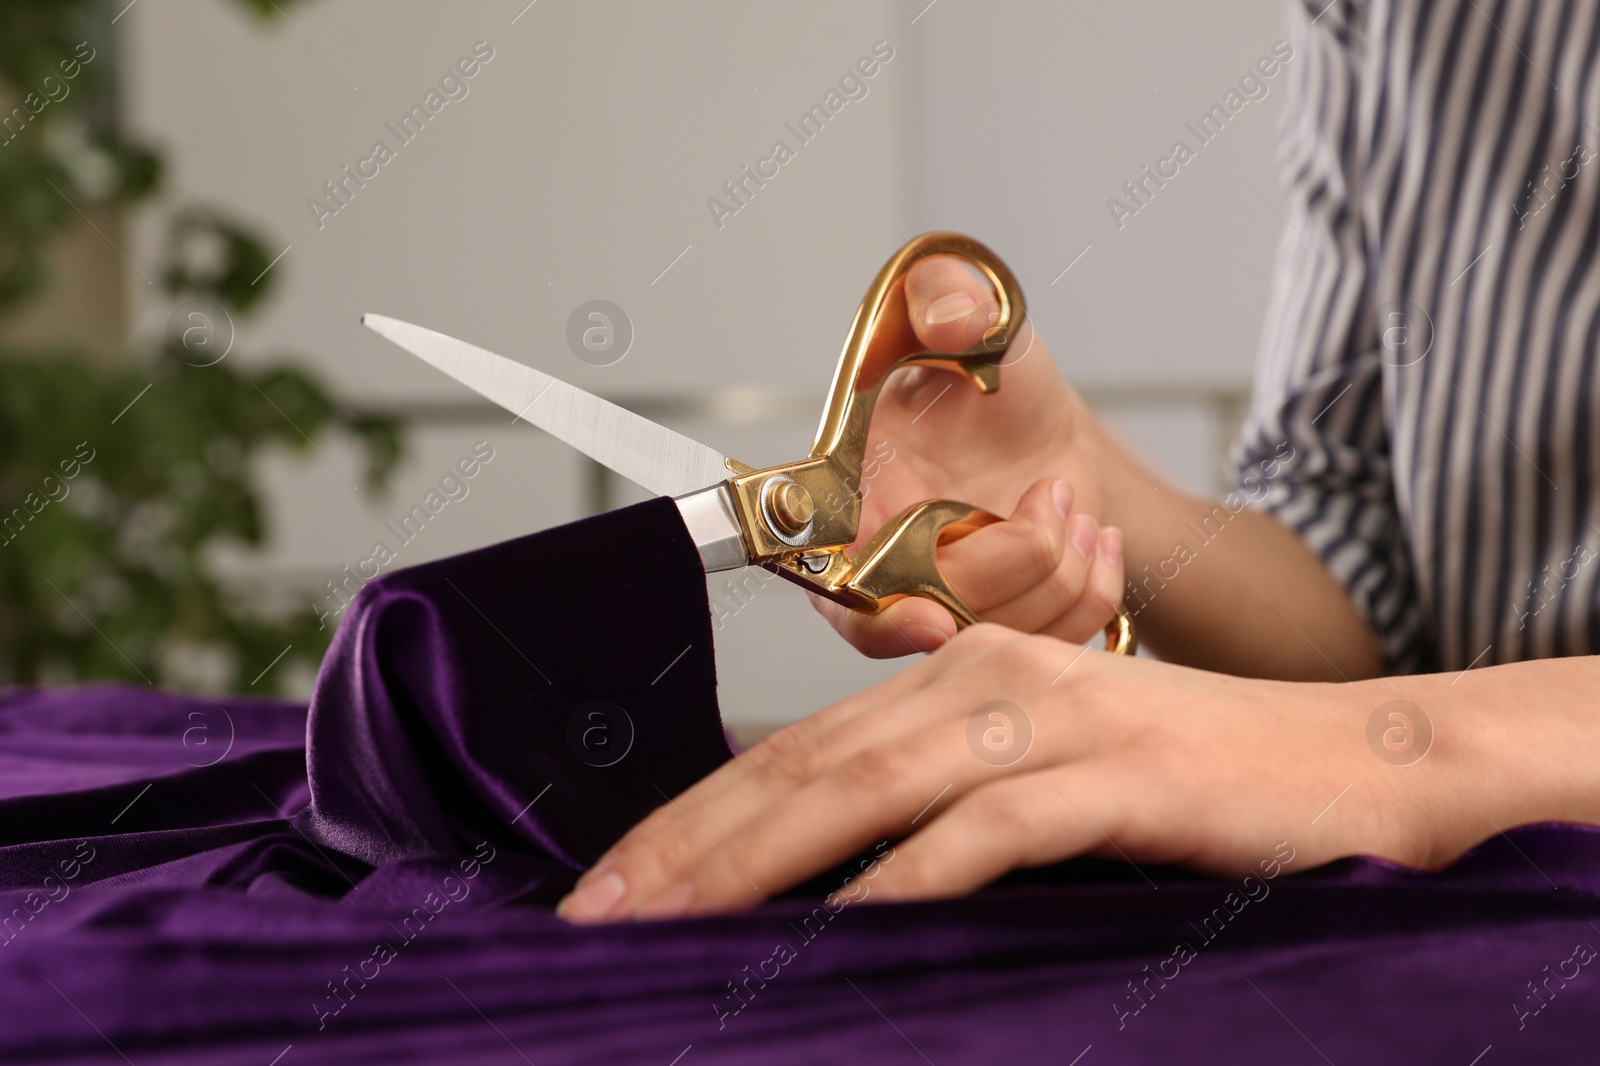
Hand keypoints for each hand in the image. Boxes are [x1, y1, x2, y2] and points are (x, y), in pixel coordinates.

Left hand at [557, 626, 1433, 921]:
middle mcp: (989, 679)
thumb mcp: (1053, 783)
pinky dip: (901, 882)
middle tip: (592, 917)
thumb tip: (835, 889)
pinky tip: (834, 931)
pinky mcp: (1116, 773)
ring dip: (754, 864)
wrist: (1362, 764)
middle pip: (804, 764)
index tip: (613, 885)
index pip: (795, 749)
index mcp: (962, 677)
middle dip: (686, 846)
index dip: (693, 819)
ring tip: (664, 928)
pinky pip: (985, 830)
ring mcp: (1052, 719)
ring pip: (866, 787)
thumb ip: (949, 810)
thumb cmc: (1199, 790)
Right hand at [815, 255, 1125, 654]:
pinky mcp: (994, 627)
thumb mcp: (977, 314)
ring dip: (1060, 573)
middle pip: (935, 609)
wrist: (1049, 433)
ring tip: (1075, 510)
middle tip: (1053, 496)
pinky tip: (1094, 541)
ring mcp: (941, 602)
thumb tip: (950, 314)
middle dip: (1014, 559)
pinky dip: (1090, 595)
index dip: (876, 612)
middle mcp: (884, 560)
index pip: (833, 577)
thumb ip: (947, 292)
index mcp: (853, 491)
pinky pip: (1044, 644)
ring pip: (996, 633)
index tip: (929, 617)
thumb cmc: (995, 379)